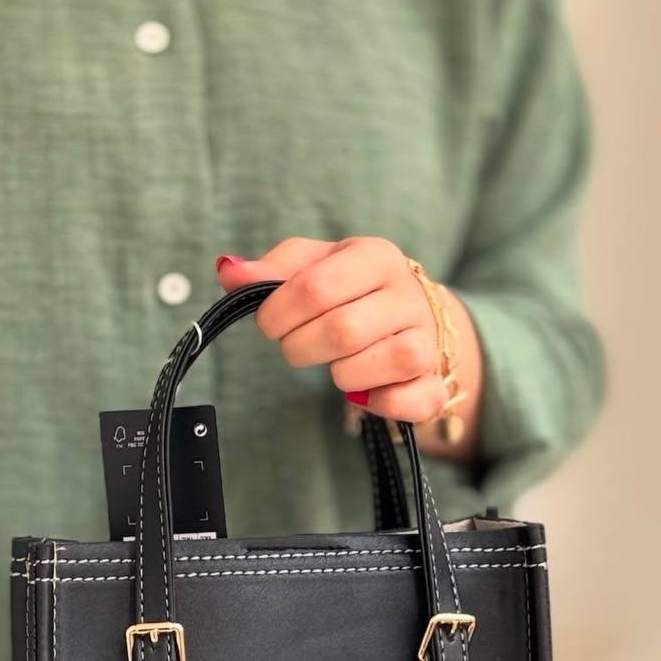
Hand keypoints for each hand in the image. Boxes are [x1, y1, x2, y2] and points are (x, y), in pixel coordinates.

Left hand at [213, 236, 482, 461]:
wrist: (418, 317)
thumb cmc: (354, 290)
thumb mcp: (315, 266)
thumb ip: (271, 269)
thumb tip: (227, 269)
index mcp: (375, 256)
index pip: (315, 287)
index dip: (278, 314)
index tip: (270, 324)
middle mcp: (407, 294)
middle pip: (340, 331)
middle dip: (301, 348)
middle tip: (297, 347)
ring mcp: (426, 339)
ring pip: (369, 368)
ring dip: (338, 375)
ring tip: (336, 365)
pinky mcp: (433, 381)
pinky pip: (406, 401)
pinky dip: (378, 404)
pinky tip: (366, 393)